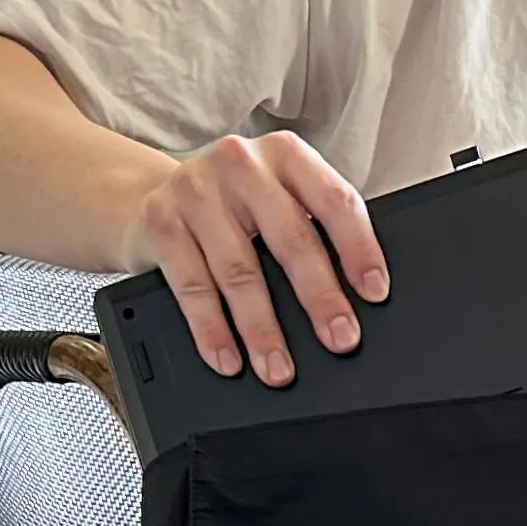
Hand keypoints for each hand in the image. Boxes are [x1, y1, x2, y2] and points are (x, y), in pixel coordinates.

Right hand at [118, 132, 388, 385]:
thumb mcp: (281, 201)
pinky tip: (228, 359)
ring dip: (263, 330)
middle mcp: (242, 163)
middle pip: (291, 239)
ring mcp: (197, 189)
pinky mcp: (161, 219)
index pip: (334, 200)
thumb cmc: (237, 208)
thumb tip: (358, 300)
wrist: (152, 195)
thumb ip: (316, 230)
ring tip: (280, 370)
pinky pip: (193, 286)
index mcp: (287, 155)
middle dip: (320, 298)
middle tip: (340, 340)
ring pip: (240, 271)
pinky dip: (212, 330)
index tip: (375, 293)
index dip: (359, 249)